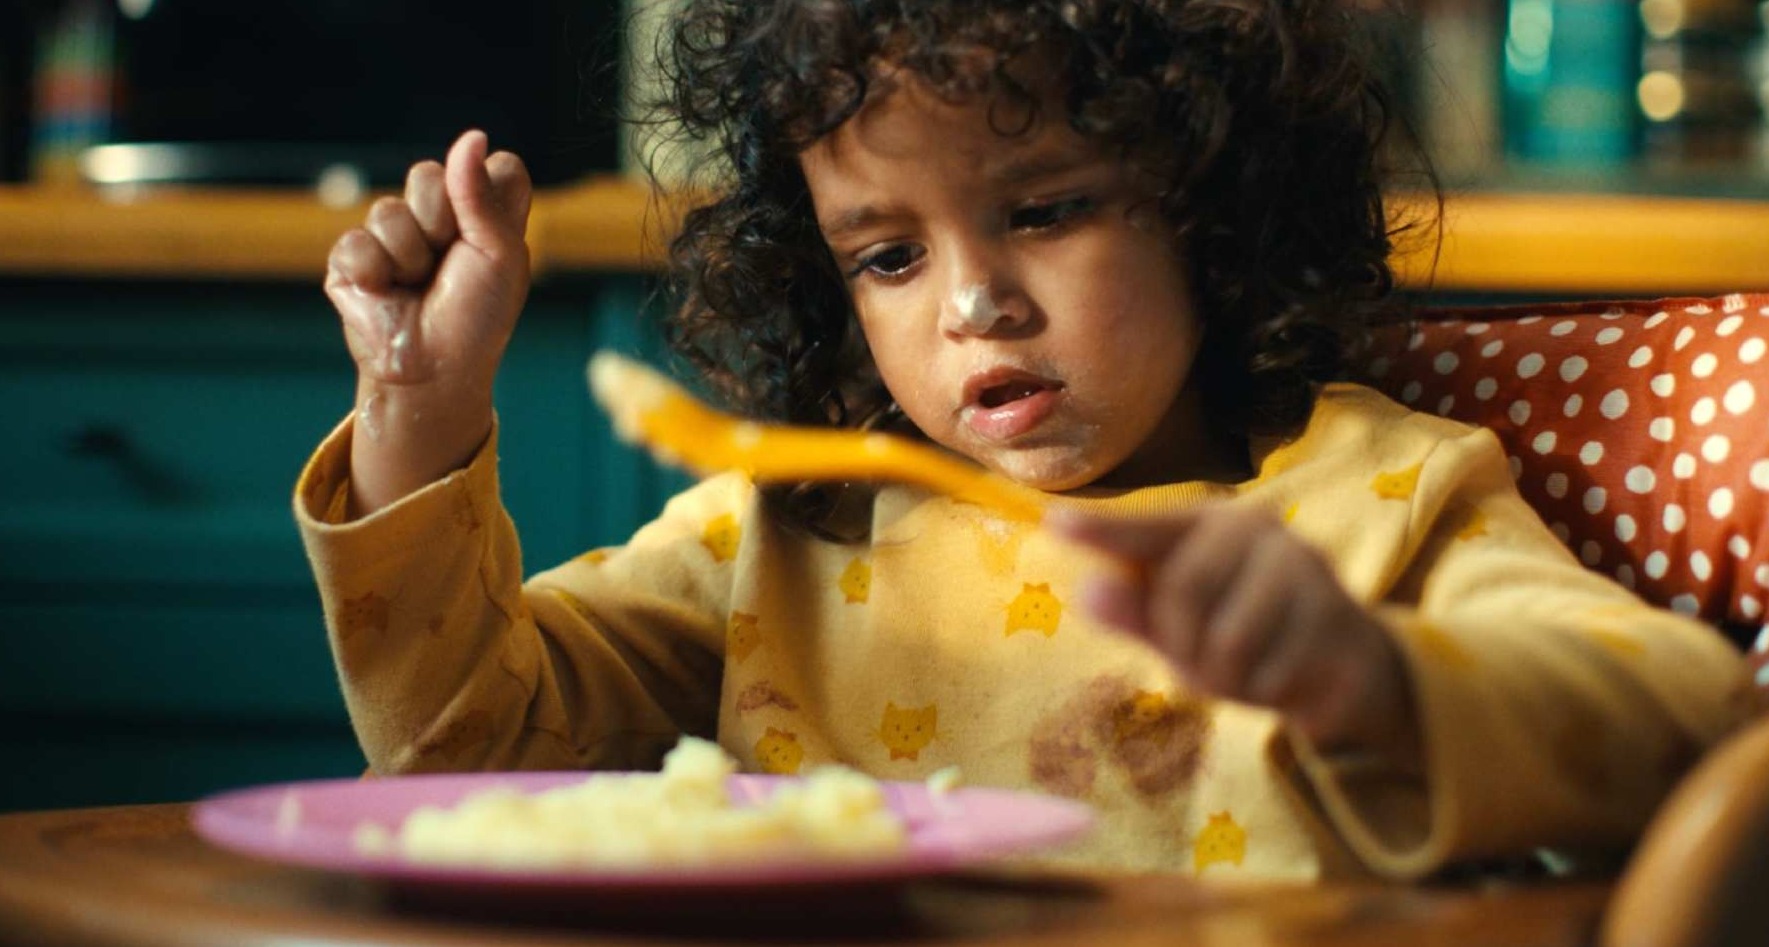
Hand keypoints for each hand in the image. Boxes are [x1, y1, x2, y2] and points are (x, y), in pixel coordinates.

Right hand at [323, 130, 532, 513]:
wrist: (435, 368)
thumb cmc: (477, 317)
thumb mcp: (499, 255)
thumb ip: (482, 195)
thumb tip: (472, 137)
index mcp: (481, 211)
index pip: (492, 164)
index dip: (489, 192)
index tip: (491, 233)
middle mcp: (435, 215)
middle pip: (430, 174)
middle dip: (443, 223)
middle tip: (448, 264)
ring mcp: (390, 234)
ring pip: (390, 209)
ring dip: (411, 257)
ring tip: (418, 285)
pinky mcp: (352, 258)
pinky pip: (358, 242)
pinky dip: (376, 273)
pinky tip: (387, 294)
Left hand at [1051, 505, 1420, 764]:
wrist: (1346, 663)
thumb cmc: (1245, 635)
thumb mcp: (1181, 628)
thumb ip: (1136, 611)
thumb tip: (1089, 589)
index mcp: (1209, 524)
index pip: (1147, 529)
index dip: (1104, 530)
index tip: (1055, 523)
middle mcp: (1258, 531)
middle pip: (1182, 590)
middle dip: (1181, 643)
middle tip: (1199, 661)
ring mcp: (1303, 569)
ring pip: (1228, 641)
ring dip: (1224, 678)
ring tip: (1244, 671)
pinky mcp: (1335, 616)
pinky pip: (1271, 673)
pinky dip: (1265, 692)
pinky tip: (1282, 677)